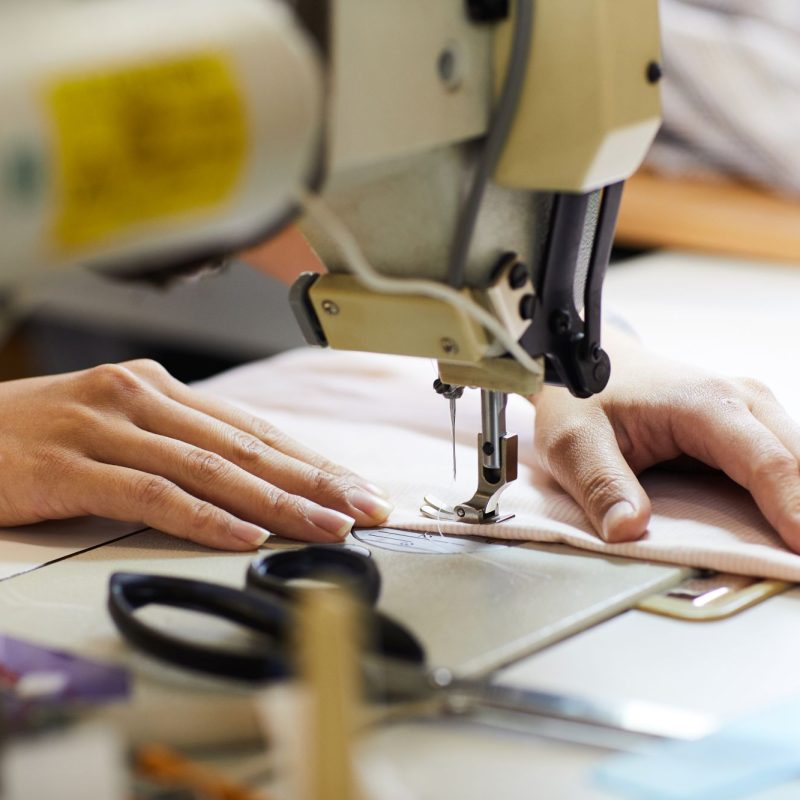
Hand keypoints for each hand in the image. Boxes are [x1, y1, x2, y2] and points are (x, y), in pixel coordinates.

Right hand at [0, 360, 391, 549]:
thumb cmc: (39, 435)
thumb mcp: (120, 427)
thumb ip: (181, 445)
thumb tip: (252, 479)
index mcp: (160, 389)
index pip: (254, 429)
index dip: (311, 460)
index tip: (356, 487)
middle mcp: (142, 398)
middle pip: (247, 445)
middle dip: (314, 481)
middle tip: (364, 508)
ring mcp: (107, 427)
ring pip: (211, 468)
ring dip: (276, 501)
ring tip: (324, 526)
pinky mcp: (71, 464)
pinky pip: (151, 494)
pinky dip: (203, 516)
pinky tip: (243, 536)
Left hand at [531, 328, 799, 551]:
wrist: (594, 366)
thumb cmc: (584, 396)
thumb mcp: (573, 442)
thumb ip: (601, 484)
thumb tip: (627, 529)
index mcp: (704, 403)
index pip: (765, 461)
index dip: (793, 509)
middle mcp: (742, 401)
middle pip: (799, 464)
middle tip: (797, 561)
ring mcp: (753, 413)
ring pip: (799, 465)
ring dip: (799, 505)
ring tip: (792, 550)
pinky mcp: (751, 430)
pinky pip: (784, 466)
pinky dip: (790, 497)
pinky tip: (786, 529)